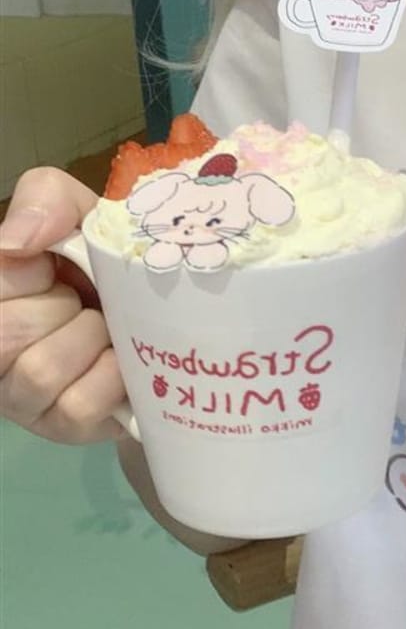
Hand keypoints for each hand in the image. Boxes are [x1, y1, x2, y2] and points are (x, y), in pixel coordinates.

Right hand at [0, 167, 124, 442]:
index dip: (31, 268)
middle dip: (62, 306)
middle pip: (3, 331)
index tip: (54, 263)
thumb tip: (18, 241)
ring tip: (107, 331)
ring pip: (40, 370)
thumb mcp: (81, 213)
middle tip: (86, 301)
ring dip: (91, 340)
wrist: (167, 318)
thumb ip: (45, 200)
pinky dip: (110, 378)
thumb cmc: (109, 264)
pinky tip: (121, 363)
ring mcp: (18, 395)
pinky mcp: (60, 428)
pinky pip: (77, 406)